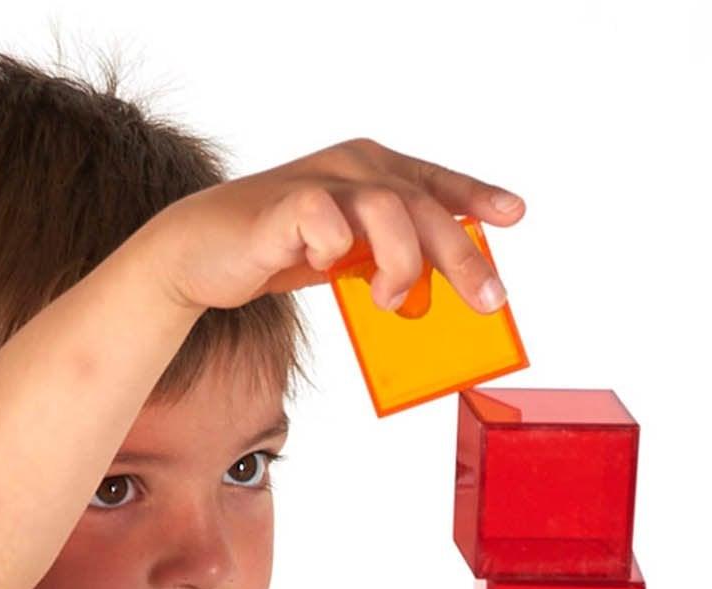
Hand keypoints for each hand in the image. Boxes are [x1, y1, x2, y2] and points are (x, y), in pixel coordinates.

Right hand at [142, 136, 523, 318]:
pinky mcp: (285, 205)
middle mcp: (351, 167)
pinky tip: (318, 265)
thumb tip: (422, 293)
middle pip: (422, 204)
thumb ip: (380, 258)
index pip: (433, 181)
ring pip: (387, 209)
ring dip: (400, 262)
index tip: (511, 215)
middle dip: (460, 255)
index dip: (474, 196)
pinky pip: (327, 224)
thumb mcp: (342, 254)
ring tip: (388, 296)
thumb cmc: (274, 251)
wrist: (200, 253)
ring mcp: (319, 183)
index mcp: (368, 170)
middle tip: (486, 299)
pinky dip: (332, 252)